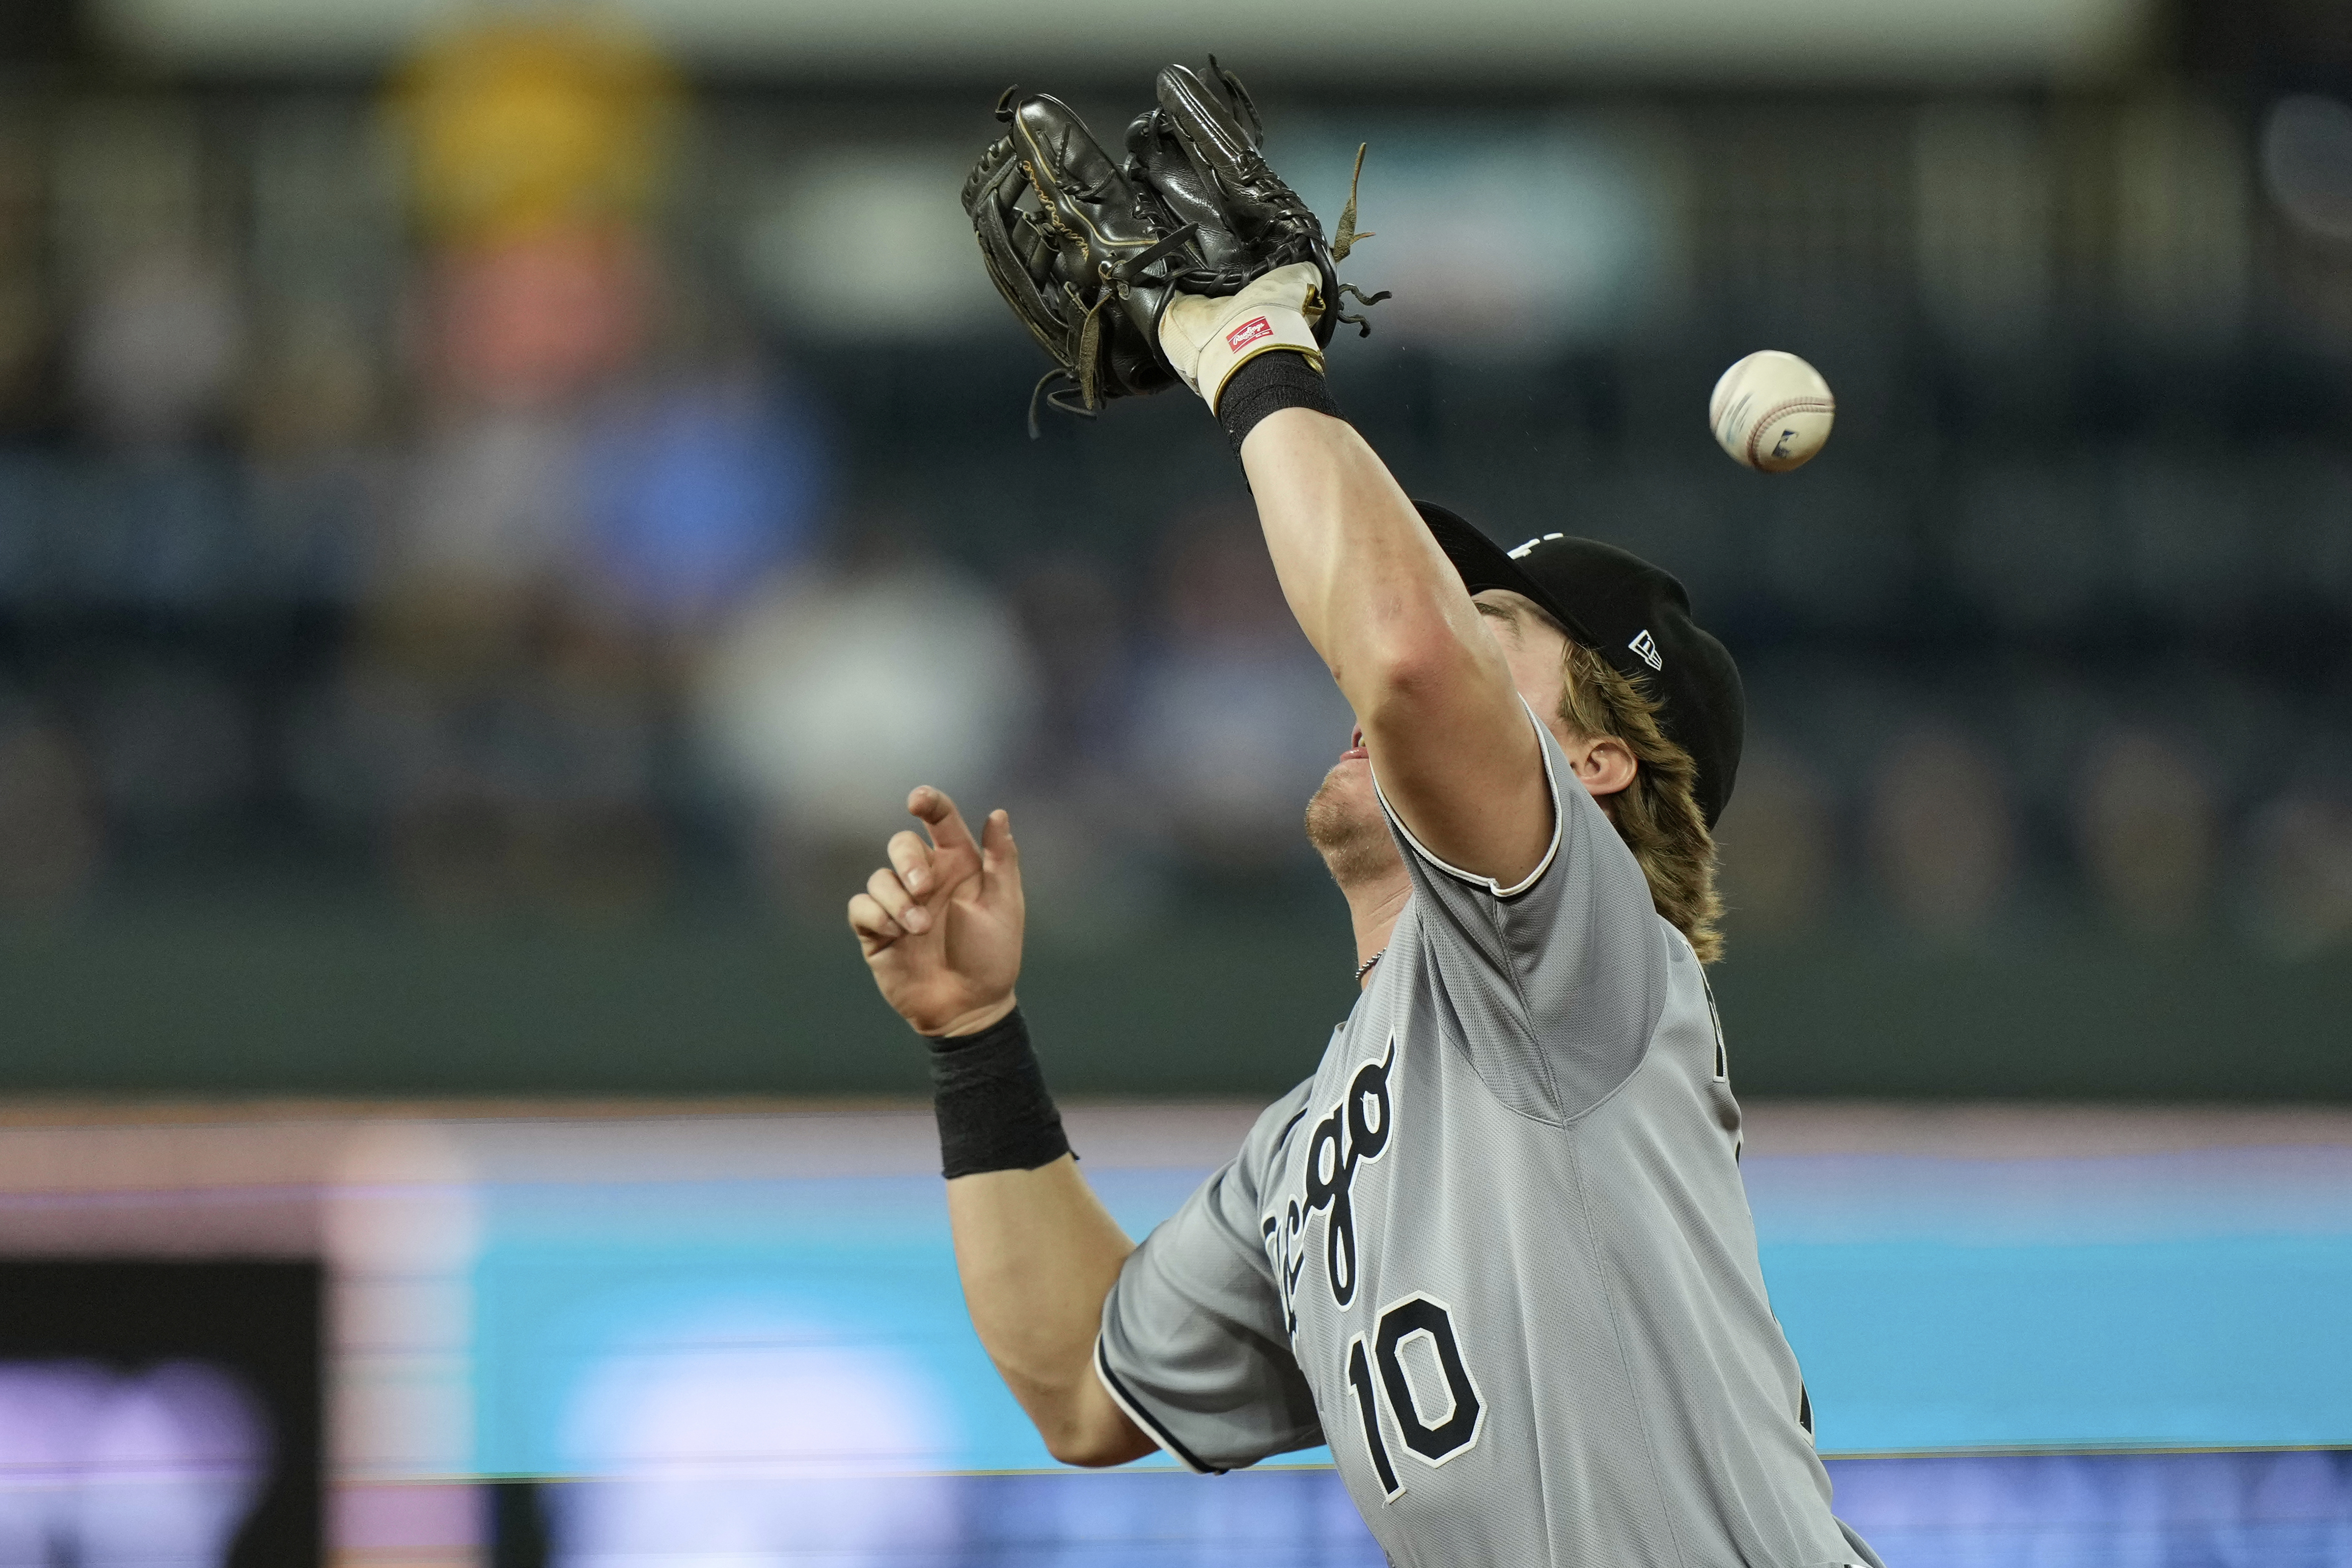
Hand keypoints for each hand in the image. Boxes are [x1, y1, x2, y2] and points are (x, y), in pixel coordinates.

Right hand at [847, 786, 1023, 1037]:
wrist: (969, 1007)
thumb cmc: (993, 956)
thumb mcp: (1004, 906)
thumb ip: (1002, 859)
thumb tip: (998, 814)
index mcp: (958, 864)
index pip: (940, 820)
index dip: (928, 802)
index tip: (917, 800)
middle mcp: (926, 878)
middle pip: (900, 844)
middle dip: (906, 860)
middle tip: (923, 887)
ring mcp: (899, 903)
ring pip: (879, 877)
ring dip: (897, 900)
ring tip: (920, 928)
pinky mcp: (876, 930)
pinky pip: (861, 906)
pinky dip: (876, 915)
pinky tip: (896, 934)